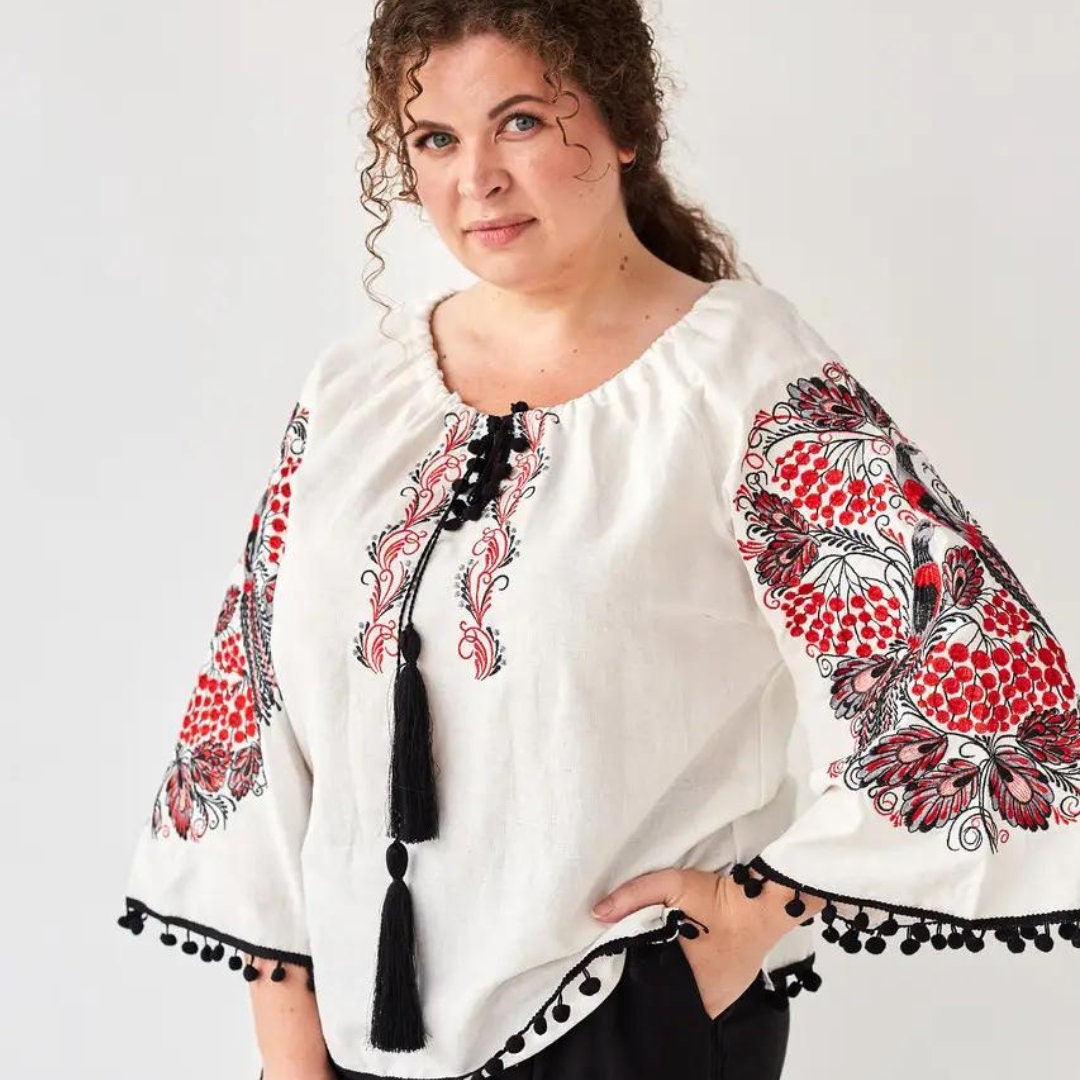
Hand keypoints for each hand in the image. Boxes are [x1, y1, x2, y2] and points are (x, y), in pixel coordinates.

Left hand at [591, 867, 789, 1019]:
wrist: (765, 903)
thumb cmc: (719, 900)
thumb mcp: (673, 887)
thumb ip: (633, 896)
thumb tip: (598, 913)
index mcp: (687, 987)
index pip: (649, 994)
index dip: (632, 980)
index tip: (619, 965)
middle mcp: (704, 1004)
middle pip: (663, 998)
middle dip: (649, 982)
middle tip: (635, 959)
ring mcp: (718, 1003)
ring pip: (682, 1000)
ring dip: (669, 984)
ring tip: (658, 960)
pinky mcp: (727, 996)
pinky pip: (699, 998)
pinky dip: (687, 985)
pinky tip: (681, 965)